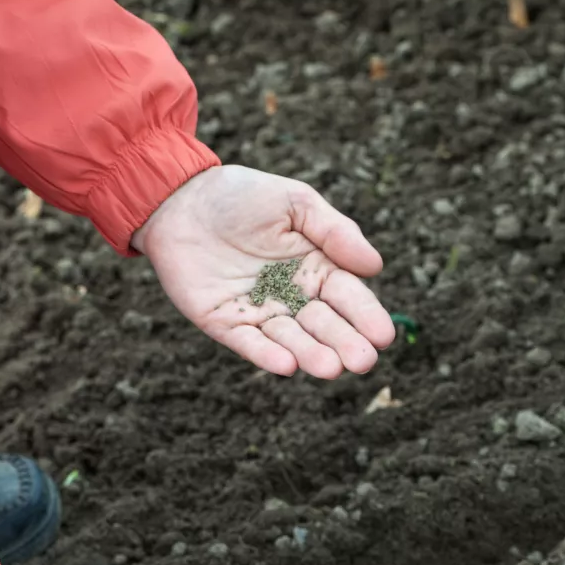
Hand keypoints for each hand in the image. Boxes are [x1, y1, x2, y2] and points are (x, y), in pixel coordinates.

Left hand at [132, 164, 395, 378]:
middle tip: (363, 362)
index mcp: (317, 269)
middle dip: (345, 344)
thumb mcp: (296, 202)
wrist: (180, 199)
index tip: (384, 335)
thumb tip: (375, 266)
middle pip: (324, 325)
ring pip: (291, 340)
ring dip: (311, 355)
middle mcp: (293, 298)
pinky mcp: (225, 325)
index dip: (366, 316)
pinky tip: (286, 366)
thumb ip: (335, 232)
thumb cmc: (243, 196)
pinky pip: (249, 344)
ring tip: (331, 368)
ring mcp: (260, 314)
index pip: (348, 297)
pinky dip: (267, 356)